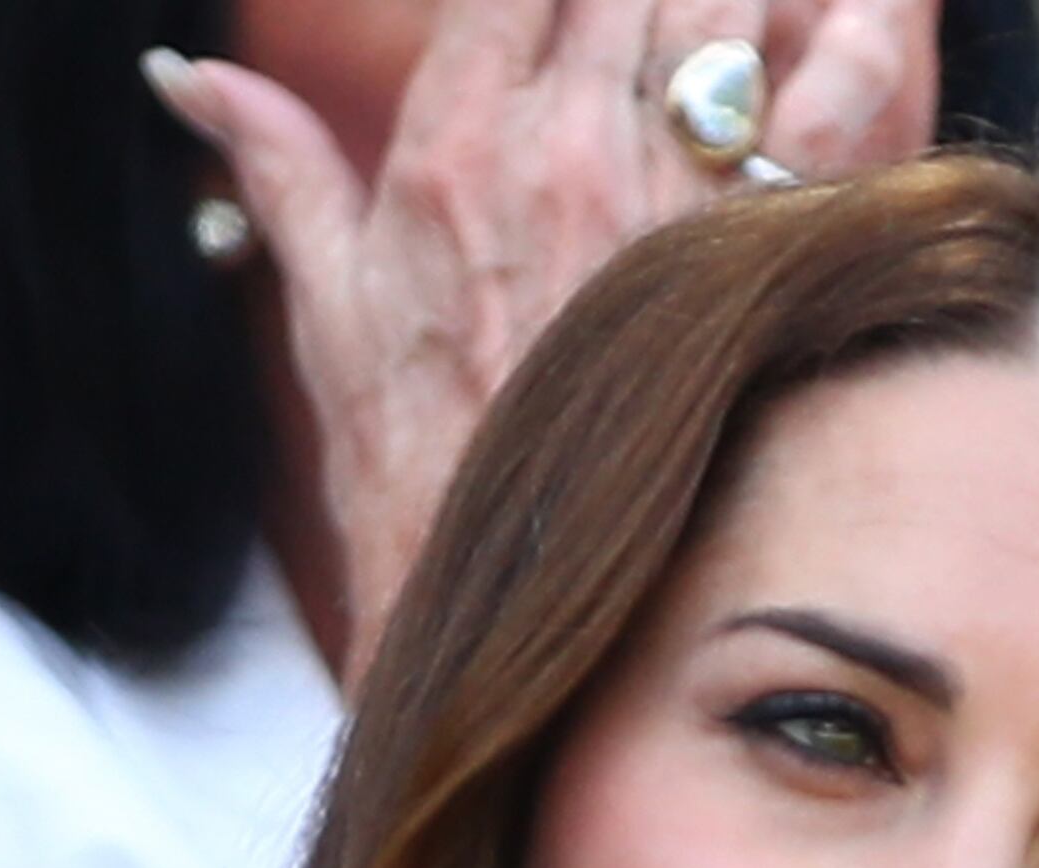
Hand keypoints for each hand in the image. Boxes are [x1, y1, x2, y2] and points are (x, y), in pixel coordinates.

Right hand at [150, 0, 938, 679]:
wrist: (517, 634)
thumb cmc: (422, 496)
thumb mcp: (332, 328)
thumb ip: (282, 176)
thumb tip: (188, 78)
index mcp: (448, 151)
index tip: (577, 8)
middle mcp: (556, 152)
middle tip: (672, 27)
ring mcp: (665, 201)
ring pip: (728, 11)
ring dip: (740, 9)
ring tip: (751, 29)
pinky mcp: (760, 260)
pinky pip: (829, 102)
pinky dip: (846, 57)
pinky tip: (850, 49)